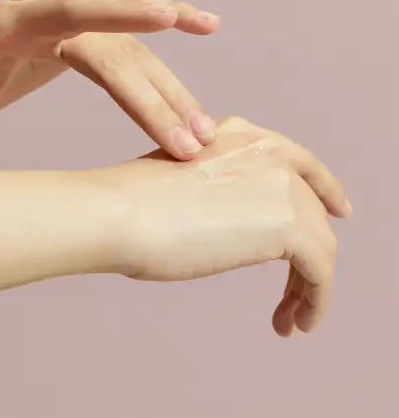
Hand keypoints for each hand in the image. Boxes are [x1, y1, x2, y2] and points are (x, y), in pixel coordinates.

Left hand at [0, 0, 218, 159]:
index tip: (169, 18)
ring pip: (134, 50)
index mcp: (13, 23)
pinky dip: (168, 32)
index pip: (73, 14)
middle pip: (118, 47)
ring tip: (204, 127)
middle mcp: (48, 16)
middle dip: (159, 94)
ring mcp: (70, 27)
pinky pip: (131, 40)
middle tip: (193, 139)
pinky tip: (199, 26)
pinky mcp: (83, 40)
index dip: (121, 15)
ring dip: (173, 88)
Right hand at [108, 116, 351, 335]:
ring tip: (292, 319)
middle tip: (295, 295)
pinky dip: (316, 301)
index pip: (300, 163)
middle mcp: (266, 152)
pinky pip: (321, 271)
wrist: (120, 212)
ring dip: (311, 287)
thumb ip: (220, 194)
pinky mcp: (287, 224)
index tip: (340, 212)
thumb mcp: (186, 184)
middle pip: (310, 210)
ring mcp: (280, 184)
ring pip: (319, 243)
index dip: (325, 190)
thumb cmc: (133, 206)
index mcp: (239, 137)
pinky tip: (296, 323)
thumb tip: (234, 226)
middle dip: (309, 254)